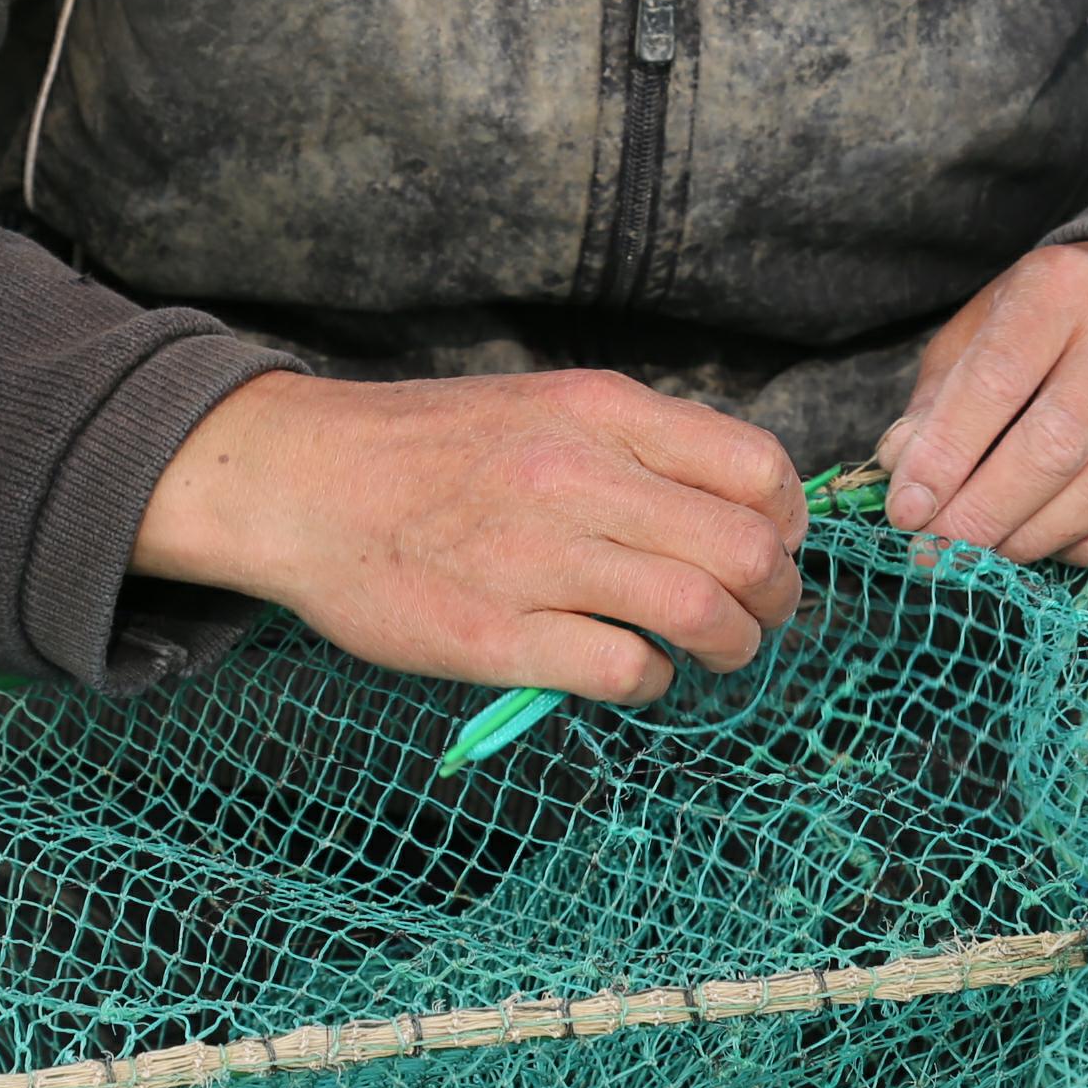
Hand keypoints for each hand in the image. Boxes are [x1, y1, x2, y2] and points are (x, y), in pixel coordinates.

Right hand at [134, 369, 806, 703]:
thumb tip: (736, 503)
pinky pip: (626, 670)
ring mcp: (539, 560)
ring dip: (732, 647)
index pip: (757, 468)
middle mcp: (579, 477)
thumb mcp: (543, 406)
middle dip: (777, 598)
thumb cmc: (428, 449)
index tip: (772, 546)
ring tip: (714, 652)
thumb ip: (636, 443)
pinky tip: (635, 672)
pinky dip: (653, 682)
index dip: (787, 522)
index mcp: (599, 412)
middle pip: (749, 550)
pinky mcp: (497, 637)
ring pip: (704, 613)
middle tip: (761, 616)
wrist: (301, 480)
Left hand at [876, 241, 1087, 566]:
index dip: (943, 458)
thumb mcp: (982, 332)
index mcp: (1060, 288)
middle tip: (936, 553)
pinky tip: (1057, 546)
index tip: (904, 514)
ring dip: (1032, 539)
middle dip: (982, 515)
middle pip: (1053, 448)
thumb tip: (901, 467)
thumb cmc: (1051, 327)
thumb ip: (939, 398)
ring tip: (988, 553)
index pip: (994, 383)